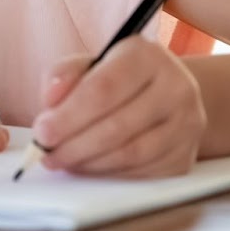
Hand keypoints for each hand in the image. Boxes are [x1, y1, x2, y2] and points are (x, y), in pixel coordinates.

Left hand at [32, 37, 205, 177]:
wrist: (167, 95)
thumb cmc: (118, 79)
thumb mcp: (90, 64)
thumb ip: (63, 75)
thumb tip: (50, 100)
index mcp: (147, 56)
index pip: (104, 89)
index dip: (68, 115)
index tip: (41, 131)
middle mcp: (176, 87)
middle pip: (117, 126)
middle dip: (73, 145)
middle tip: (46, 154)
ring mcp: (187, 124)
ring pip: (131, 154)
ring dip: (89, 163)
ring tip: (63, 161)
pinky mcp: (186, 156)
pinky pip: (142, 173)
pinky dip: (109, 174)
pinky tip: (89, 167)